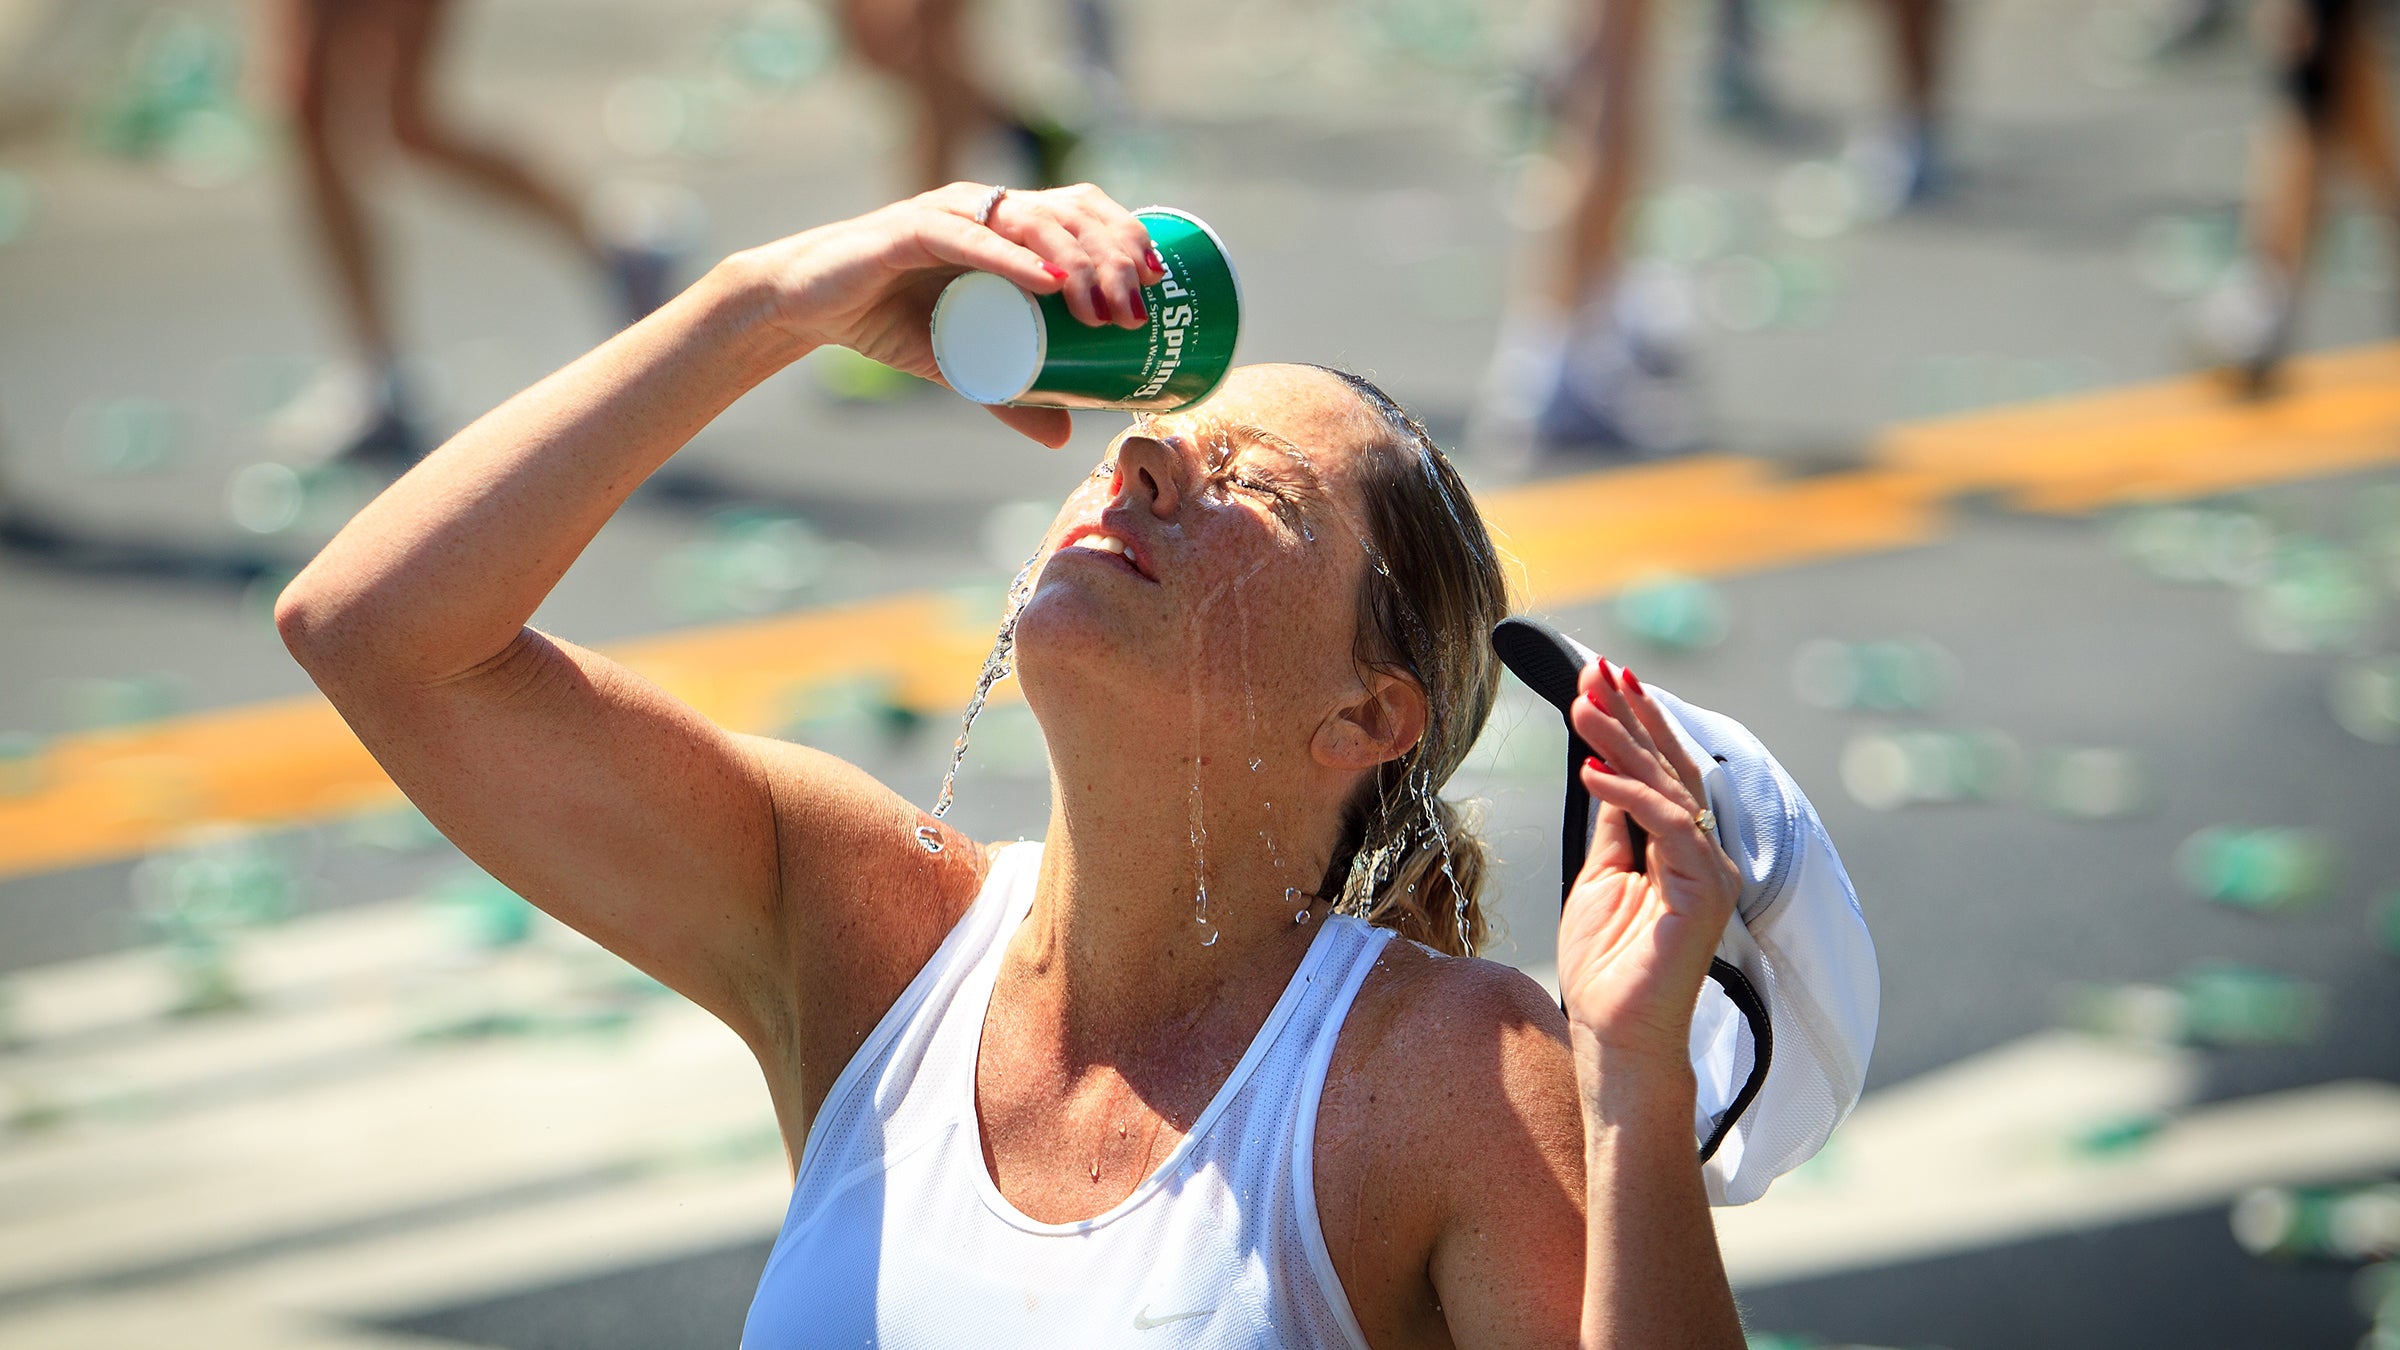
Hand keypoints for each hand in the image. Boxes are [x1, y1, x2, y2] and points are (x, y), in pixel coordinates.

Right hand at [736, 182, 1163, 446]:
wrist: (813, 308)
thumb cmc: (892, 321)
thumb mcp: (965, 366)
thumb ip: (1013, 397)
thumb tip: (1065, 439)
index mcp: (1009, 224)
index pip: (1085, 211)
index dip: (1128, 236)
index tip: (1162, 282)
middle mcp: (987, 206)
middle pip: (1071, 213)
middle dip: (1113, 258)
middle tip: (1138, 312)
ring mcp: (949, 212)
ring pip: (1031, 221)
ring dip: (1077, 262)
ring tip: (1103, 308)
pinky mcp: (906, 230)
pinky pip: (967, 236)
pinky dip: (1010, 256)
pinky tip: (1047, 279)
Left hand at [1557, 660, 1742, 1065]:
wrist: (1615, 1037)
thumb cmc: (1607, 968)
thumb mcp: (1600, 878)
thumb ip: (1613, 825)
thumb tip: (1605, 770)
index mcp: (1682, 849)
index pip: (1662, 771)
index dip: (1635, 723)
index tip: (1603, 677)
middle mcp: (1705, 854)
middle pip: (1672, 767)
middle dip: (1634, 714)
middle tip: (1600, 668)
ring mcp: (1710, 872)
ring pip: (1668, 787)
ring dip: (1623, 741)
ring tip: (1581, 705)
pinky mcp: (1703, 893)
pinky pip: (1666, 826)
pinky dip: (1627, 793)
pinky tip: (1589, 769)